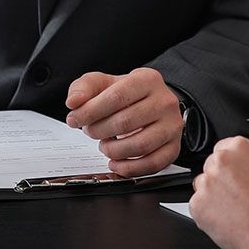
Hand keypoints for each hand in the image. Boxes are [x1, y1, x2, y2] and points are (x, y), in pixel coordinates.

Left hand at [64, 67, 182, 176]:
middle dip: (99, 131)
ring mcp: (172, 126)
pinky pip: (152, 164)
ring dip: (113, 150)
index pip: (117, 97)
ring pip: (140, 145)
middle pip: (126, 122)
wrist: (150, 102)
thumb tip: (74, 102)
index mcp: (147, 80)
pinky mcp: (174, 148)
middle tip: (90, 131)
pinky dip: (129, 168)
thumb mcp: (102, 83)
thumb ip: (83, 88)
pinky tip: (116, 163)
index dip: (91, 111)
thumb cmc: (125, 94)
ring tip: (104, 145)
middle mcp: (164, 102)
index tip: (75, 119)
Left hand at [189, 138, 248, 248]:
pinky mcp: (196, 205)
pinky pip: (197, 206)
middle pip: (211, 166)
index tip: (236, 175)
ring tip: (234, 211)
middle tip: (239, 197)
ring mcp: (206, 182)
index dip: (232, 166)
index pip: (224, 148)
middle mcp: (220, 161)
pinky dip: (207, 214)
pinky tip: (226, 220)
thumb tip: (246, 169)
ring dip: (213, 196)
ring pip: (203, 186)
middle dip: (221, 180)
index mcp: (240, 148)